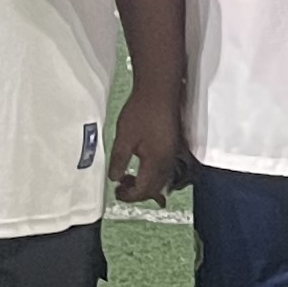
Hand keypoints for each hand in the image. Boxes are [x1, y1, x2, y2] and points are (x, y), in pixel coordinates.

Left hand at [111, 85, 184, 204]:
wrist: (159, 90)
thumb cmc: (141, 112)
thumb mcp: (124, 138)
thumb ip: (119, 161)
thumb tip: (115, 178)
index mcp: (156, 163)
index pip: (144, 190)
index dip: (129, 196)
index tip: (117, 193)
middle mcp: (168, 162)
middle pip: (155, 189)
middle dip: (138, 193)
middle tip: (121, 187)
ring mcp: (172, 153)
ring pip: (161, 180)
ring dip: (146, 184)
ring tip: (129, 177)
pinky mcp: (173, 145)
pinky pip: (164, 169)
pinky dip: (152, 174)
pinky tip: (142, 166)